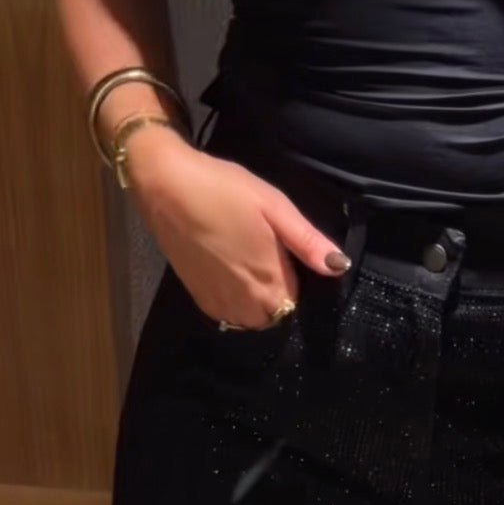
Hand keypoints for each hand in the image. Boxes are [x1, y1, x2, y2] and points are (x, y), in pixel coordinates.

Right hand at [125, 128, 350, 329]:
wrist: (164, 185)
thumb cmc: (224, 190)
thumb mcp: (274, 207)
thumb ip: (307, 242)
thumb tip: (339, 266)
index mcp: (269, 281)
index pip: (296, 303)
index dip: (295, 280)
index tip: (286, 258)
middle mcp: (245, 303)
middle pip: (275, 315)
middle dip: (277, 295)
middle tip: (266, 258)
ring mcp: (219, 303)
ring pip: (251, 319)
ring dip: (255, 302)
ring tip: (246, 265)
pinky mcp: (198, 298)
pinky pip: (227, 314)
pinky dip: (233, 302)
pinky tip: (227, 272)